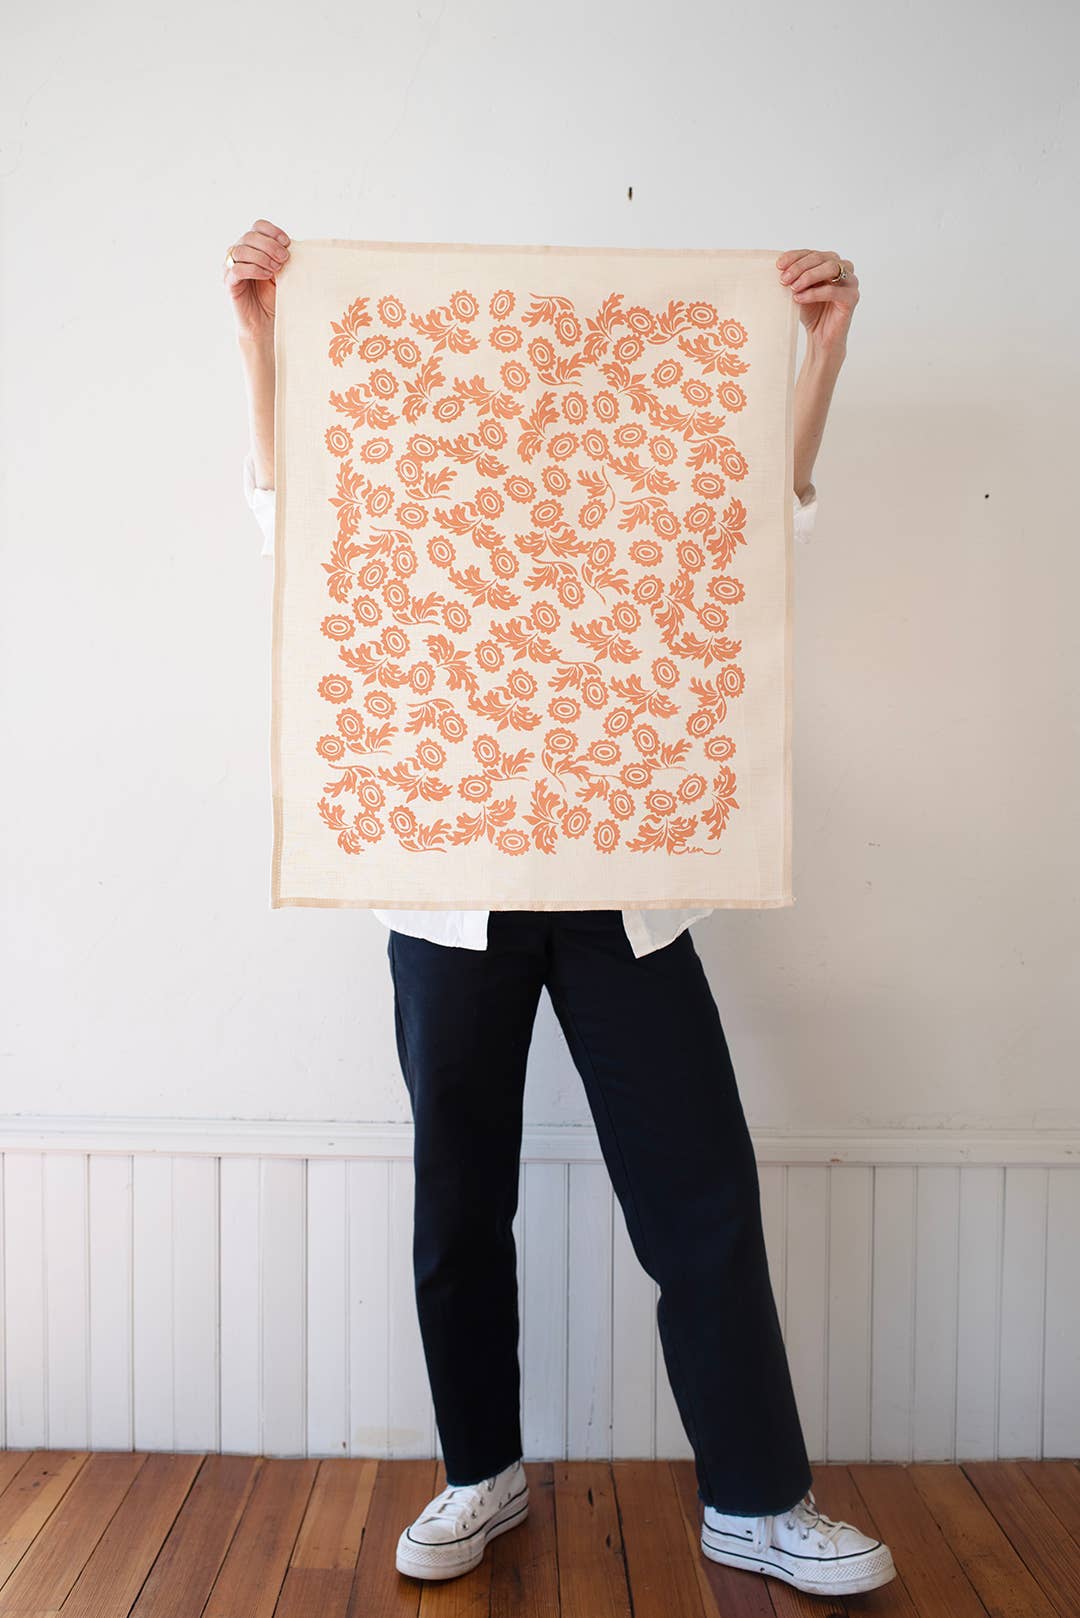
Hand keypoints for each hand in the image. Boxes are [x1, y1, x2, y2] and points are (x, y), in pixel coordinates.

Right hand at [224, 218, 290, 344]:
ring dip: (262, 257)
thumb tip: (293, 244)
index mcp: (253, 246)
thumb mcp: (284, 273)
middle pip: (250, 236)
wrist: (266, 323)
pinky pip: (237, 269)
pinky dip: (254, 269)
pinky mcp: (229, 282)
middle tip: (284, 259)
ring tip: (276, 270)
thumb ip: (283, 257)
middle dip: (270, 245)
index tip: (287, 243)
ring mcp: (231, 266)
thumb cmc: (275, 297)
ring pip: (242, 250)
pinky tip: (266, 276)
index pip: (258, 226)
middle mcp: (239, 253)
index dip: (272, 231)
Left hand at [776, 249, 857, 357]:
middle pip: (821, 258)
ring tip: (793, 288)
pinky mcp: (852, 298)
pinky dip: (814, 293)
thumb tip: (778, 266)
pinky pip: (833, 291)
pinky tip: (799, 299)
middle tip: (784, 279)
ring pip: (830, 268)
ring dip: (809, 276)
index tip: (778, 265)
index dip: (795, 256)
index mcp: (830, 262)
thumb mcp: (798, 291)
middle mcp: (843, 268)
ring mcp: (850, 282)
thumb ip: (794, 277)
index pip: (812, 253)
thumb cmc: (811, 312)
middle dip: (799, 267)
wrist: (822, 337)